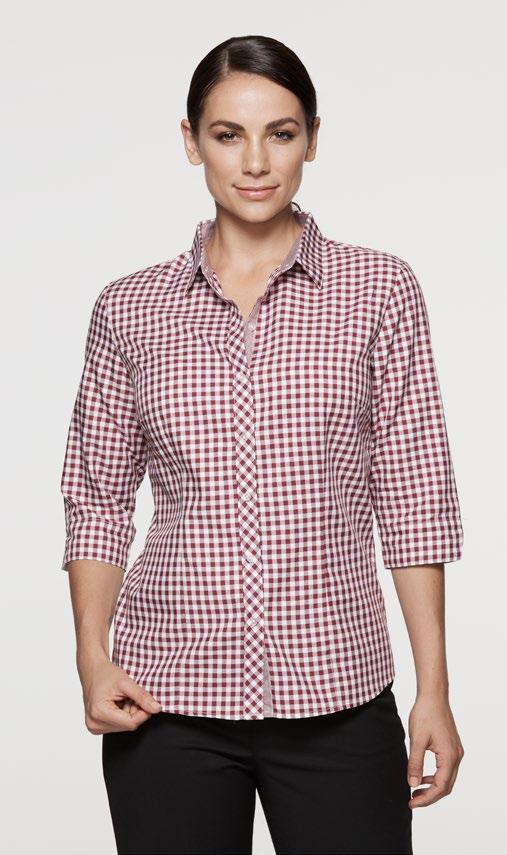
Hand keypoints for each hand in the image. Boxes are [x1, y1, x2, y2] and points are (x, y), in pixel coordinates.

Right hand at [79, 654, 162, 733]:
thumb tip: (157, 709)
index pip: (131, 723)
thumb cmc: (106, 673)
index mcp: (99, 713)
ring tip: (123, 698)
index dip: (143, 712)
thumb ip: (142, 697)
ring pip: (124, 726)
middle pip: (128, 725)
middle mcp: (94, 724)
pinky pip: (117, 725)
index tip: (145, 700)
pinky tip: (118, 703)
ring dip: (129, 713)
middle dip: (134, 711)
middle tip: (130, 696)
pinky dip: (122, 714)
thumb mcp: (126, 682)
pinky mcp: (96, 726)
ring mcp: (94, 727)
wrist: (92, 670)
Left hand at [407, 691, 463, 807]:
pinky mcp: (452, 747)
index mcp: (449, 756)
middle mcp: (457, 756)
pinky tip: (423, 776)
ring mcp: (456, 751)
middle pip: (446, 786)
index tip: (411, 802)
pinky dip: (436, 776)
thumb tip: (412, 785)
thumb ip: (415, 764)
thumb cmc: (425, 714)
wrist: (433, 696)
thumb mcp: (416, 740)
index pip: (440, 787)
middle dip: (430, 796)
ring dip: (433, 787)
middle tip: (412, 800)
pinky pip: (446, 769)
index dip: (426, 798)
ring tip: (415, 790)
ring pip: (447, 778)